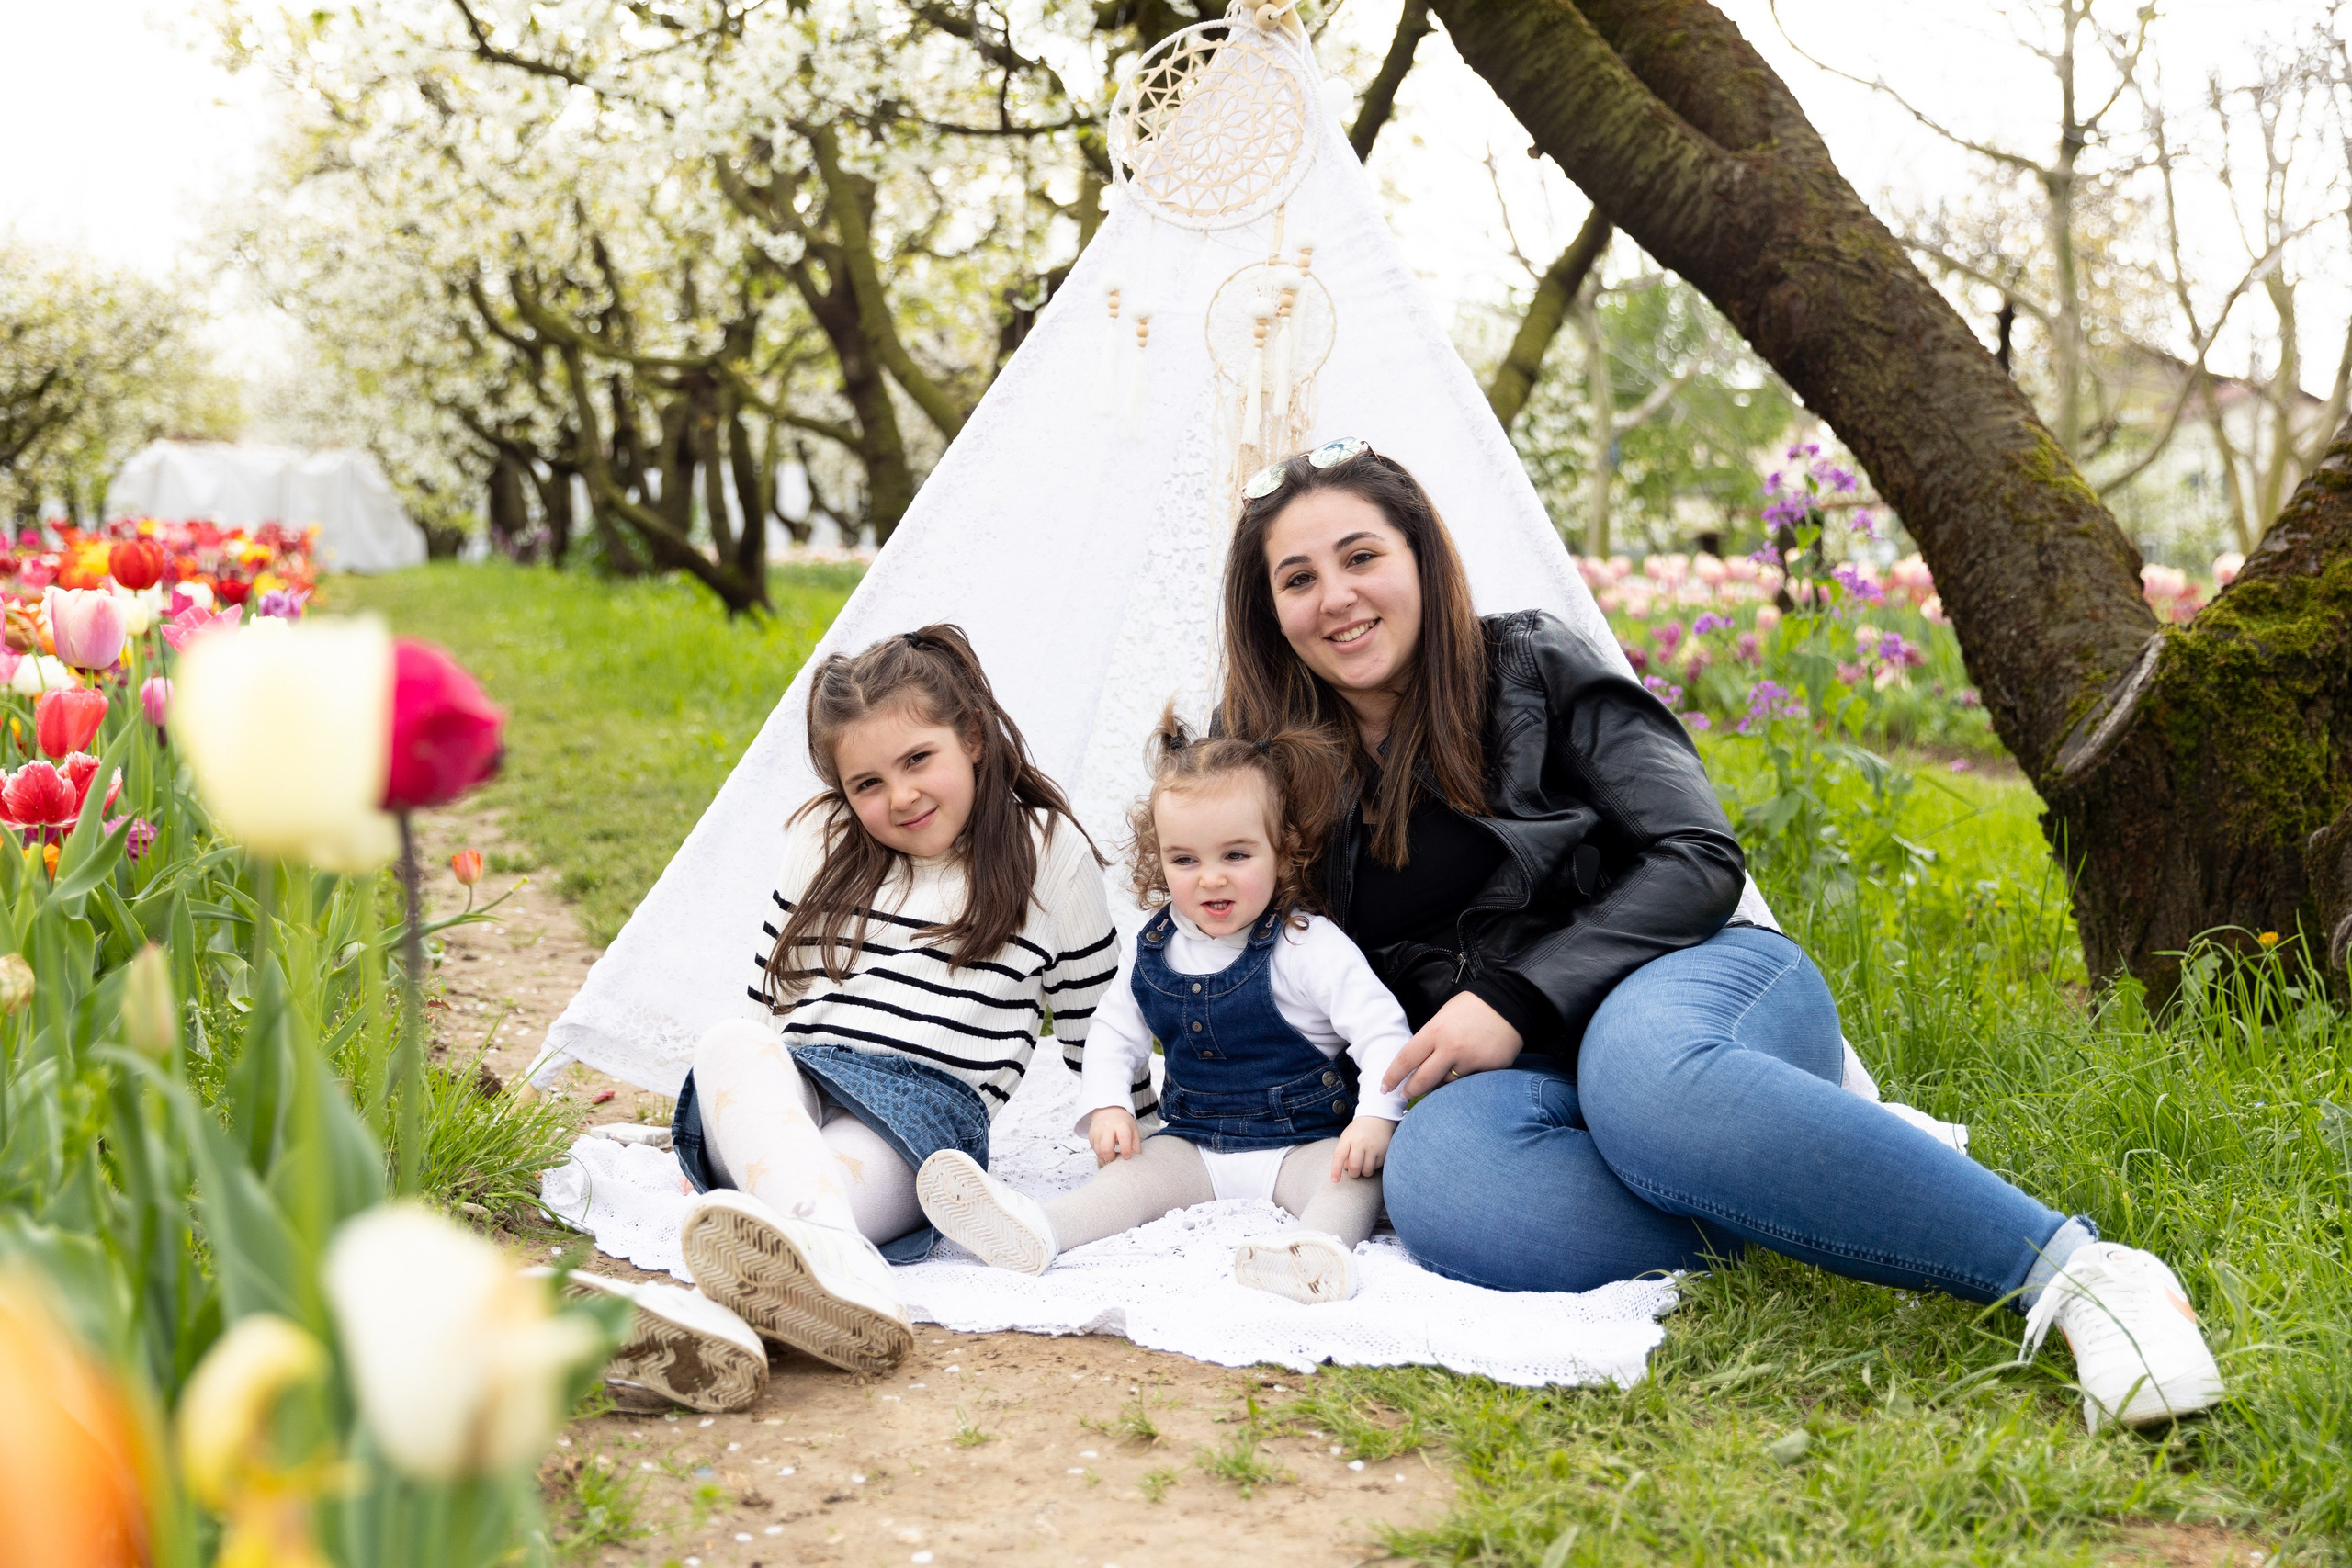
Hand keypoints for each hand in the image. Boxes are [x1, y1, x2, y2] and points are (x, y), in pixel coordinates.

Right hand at [1088, 1106, 1140, 1165]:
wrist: (1108, 1111)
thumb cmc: (1122, 1123)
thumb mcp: (1133, 1130)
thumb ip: (1136, 1145)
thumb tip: (1135, 1158)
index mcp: (1121, 1125)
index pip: (1123, 1137)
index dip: (1125, 1149)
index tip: (1127, 1157)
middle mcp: (1107, 1127)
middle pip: (1106, 1148)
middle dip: (1111, 1158)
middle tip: (1116, 1160)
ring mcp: (1097, 1131)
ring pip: (1098, 1152)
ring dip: (1105, 1159)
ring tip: (1112, 1158)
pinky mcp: (1091, 1136)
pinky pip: (1094, 1150)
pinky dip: (1101, 1155)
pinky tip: (1106, 1153)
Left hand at [1329, 1115, 1395, 1179]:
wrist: (1378, 1118)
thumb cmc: (1358, 1131)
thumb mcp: (1347, 1137)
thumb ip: (1343, 1152)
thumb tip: (1344, 1169)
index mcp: (1348, 1138)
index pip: (1339, 1156)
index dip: (1336, 1170)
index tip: (1334, 1181)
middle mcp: (1360, 1143)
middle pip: (1354, 1167)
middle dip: (1353, 1173)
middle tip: (1354, 1170)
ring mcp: (1373, 1147)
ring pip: (1366, 1170)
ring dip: (1363, 1172)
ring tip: (1363, 1165)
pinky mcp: (1384, 1152)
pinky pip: (1376, 1168)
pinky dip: (1373, 1167)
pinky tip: (1372, 1159)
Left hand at [1380, 991, 1522, 1098]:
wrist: (1508, 1001)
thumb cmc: (1472, 1008)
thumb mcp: (1443, 1017)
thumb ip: (1430, 1040)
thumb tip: (1417, 1064)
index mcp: (1435, 1031)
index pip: (1406, 1059)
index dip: (1392, 1076)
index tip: (1385, 1087)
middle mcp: (1451, 1048)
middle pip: (1423, 1080)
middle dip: (1410, 1090)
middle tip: (1405, 1095)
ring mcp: (1471, 1060)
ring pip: (1447, 1084)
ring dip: (1439, 1085)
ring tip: (1440, 1078)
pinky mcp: (1488, 1069)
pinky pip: (1469, 1083)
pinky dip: (1464, 1082)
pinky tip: (1466, 1073)